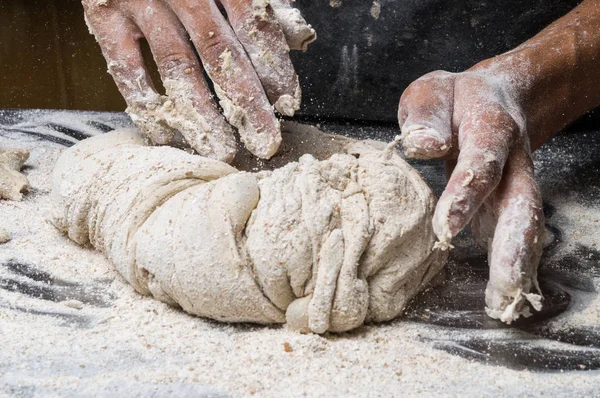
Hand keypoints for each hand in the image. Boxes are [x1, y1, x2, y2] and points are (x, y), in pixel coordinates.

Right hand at [82, 0, 314, 161]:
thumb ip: (263, 5)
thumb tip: (298, 39)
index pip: (254, 26)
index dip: (273, 68)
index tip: (287, 105)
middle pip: (220, 54)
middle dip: (246, 104)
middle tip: (263, 143)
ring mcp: (140, 1)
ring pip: (177, 67)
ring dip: (201, 115)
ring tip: (221, 151)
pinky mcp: (104, 15)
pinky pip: (125, 67)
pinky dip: (146, 105)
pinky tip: (166, 134)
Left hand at [398, 70, 544, 322]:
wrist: (492, 100)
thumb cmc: (453, 102)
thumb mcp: (432, 93)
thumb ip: (426, 115)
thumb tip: (421, 145)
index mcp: (491, 127)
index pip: (482, 162)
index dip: (466, 194)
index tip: (446, 228)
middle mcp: (513, 161)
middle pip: (522, 203)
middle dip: (514, 245)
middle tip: (503, 286)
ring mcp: (516, 185)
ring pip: (527, 226)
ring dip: (518, 265)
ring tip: (505, 304)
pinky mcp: (509, 205)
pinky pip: (517, 236)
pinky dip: (513, 267)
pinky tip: (503, 298)